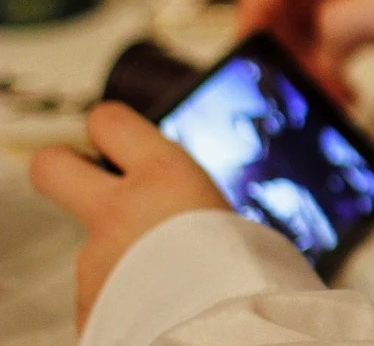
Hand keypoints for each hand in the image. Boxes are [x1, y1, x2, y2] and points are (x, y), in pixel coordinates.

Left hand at [29, 103, 228, 330]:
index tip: (117, 138)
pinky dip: (125, 303)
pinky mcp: (89, 310)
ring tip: (170, 282)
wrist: (220, 334)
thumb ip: (192, 211)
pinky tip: (162, 312)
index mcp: (164, 178)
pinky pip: (105, 297)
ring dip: (121, 260)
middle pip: (52, 166)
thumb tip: (186, 216)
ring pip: (95, 249)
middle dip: (64, 167)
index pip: (109, 121)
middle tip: (86, 177)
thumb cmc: (248, 277)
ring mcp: (95, 264)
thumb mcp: (235, 221)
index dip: (110, 129)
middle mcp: (117, 214)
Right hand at [238, 0, 373, 101]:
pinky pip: (332, 45)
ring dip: (306, 60)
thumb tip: (312, 47)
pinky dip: (328, 69)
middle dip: (282, 38)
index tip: (247, 44)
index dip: (257, 2)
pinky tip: (345, 93)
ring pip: (308, 26)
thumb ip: (335, 20)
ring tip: (322, 90)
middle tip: (284, 77)